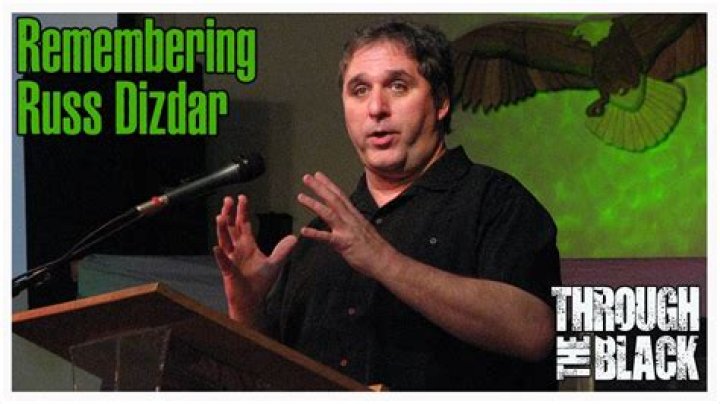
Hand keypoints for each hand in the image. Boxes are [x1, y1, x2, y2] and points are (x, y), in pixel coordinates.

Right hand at [214, 195, 296, 322]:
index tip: (242, 197)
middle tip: (228, 199)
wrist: (252, 300)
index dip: (242, 211)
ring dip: (222, 229)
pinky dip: (220, 255)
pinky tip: (216, 248)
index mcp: (247, 245)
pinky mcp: (229, 272)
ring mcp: (231, 260)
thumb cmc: (259, 282)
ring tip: (220, 216)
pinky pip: (224, 262)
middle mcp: (237, 250)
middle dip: (230, 214)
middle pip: (231, 228)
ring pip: (225, 241)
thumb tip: (294, 237)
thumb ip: (283, 250)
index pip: (243, 224)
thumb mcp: (275, 263)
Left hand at [297, 172, 394, 276]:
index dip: (328, 184)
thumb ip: (350, 224)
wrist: (386, 261)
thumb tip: (342, 222)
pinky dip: (315, 234)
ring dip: (314, 204)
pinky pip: (327, 238)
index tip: (318, 175)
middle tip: (306, 177)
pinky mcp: (344, 244)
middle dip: (319, 187)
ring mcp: (347, 230)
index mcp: (354, 216)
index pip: (340, 196)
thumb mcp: (363, 230)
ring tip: (300, 197)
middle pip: (333, 199)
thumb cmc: (375, 248)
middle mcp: (350, 219)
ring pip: (329, 213)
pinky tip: (303, 231)